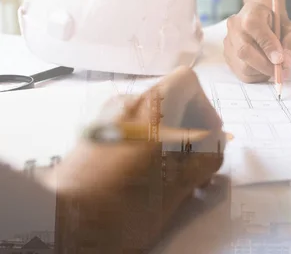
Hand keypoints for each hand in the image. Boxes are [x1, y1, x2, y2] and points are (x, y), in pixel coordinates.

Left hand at [39, 67, 225, 250]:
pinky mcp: (96, 136)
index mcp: (149, 110)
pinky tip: (153, 178)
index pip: (187, 82)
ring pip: (153, 117)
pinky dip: (151, 145)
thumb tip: (215, 150)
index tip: (210, 136)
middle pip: (171, 100)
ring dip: (172, 139)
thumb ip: (203, 162)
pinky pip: (134, 129)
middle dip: (191, 128)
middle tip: (199, 162)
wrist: (58, 225)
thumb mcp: (174, 188)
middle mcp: (127, 106)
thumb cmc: (117, 206)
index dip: (205, 107)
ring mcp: (108, 119)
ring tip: (177, 177)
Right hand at [224, 2, 290, 82]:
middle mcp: (235, 26)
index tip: (280, 60)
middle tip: (281, 71)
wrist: (266, 24)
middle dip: (265, 65)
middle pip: (244, 51)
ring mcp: (229, 42)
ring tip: (272, 63)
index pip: (255, 28)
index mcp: (252, 13)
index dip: (268, 46)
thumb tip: (285, 62)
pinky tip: (263, 65)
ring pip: (243, 66)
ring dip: (262, 70)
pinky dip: (256, 74)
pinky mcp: (227, 56)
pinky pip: (242, 73)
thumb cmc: (280, 27)